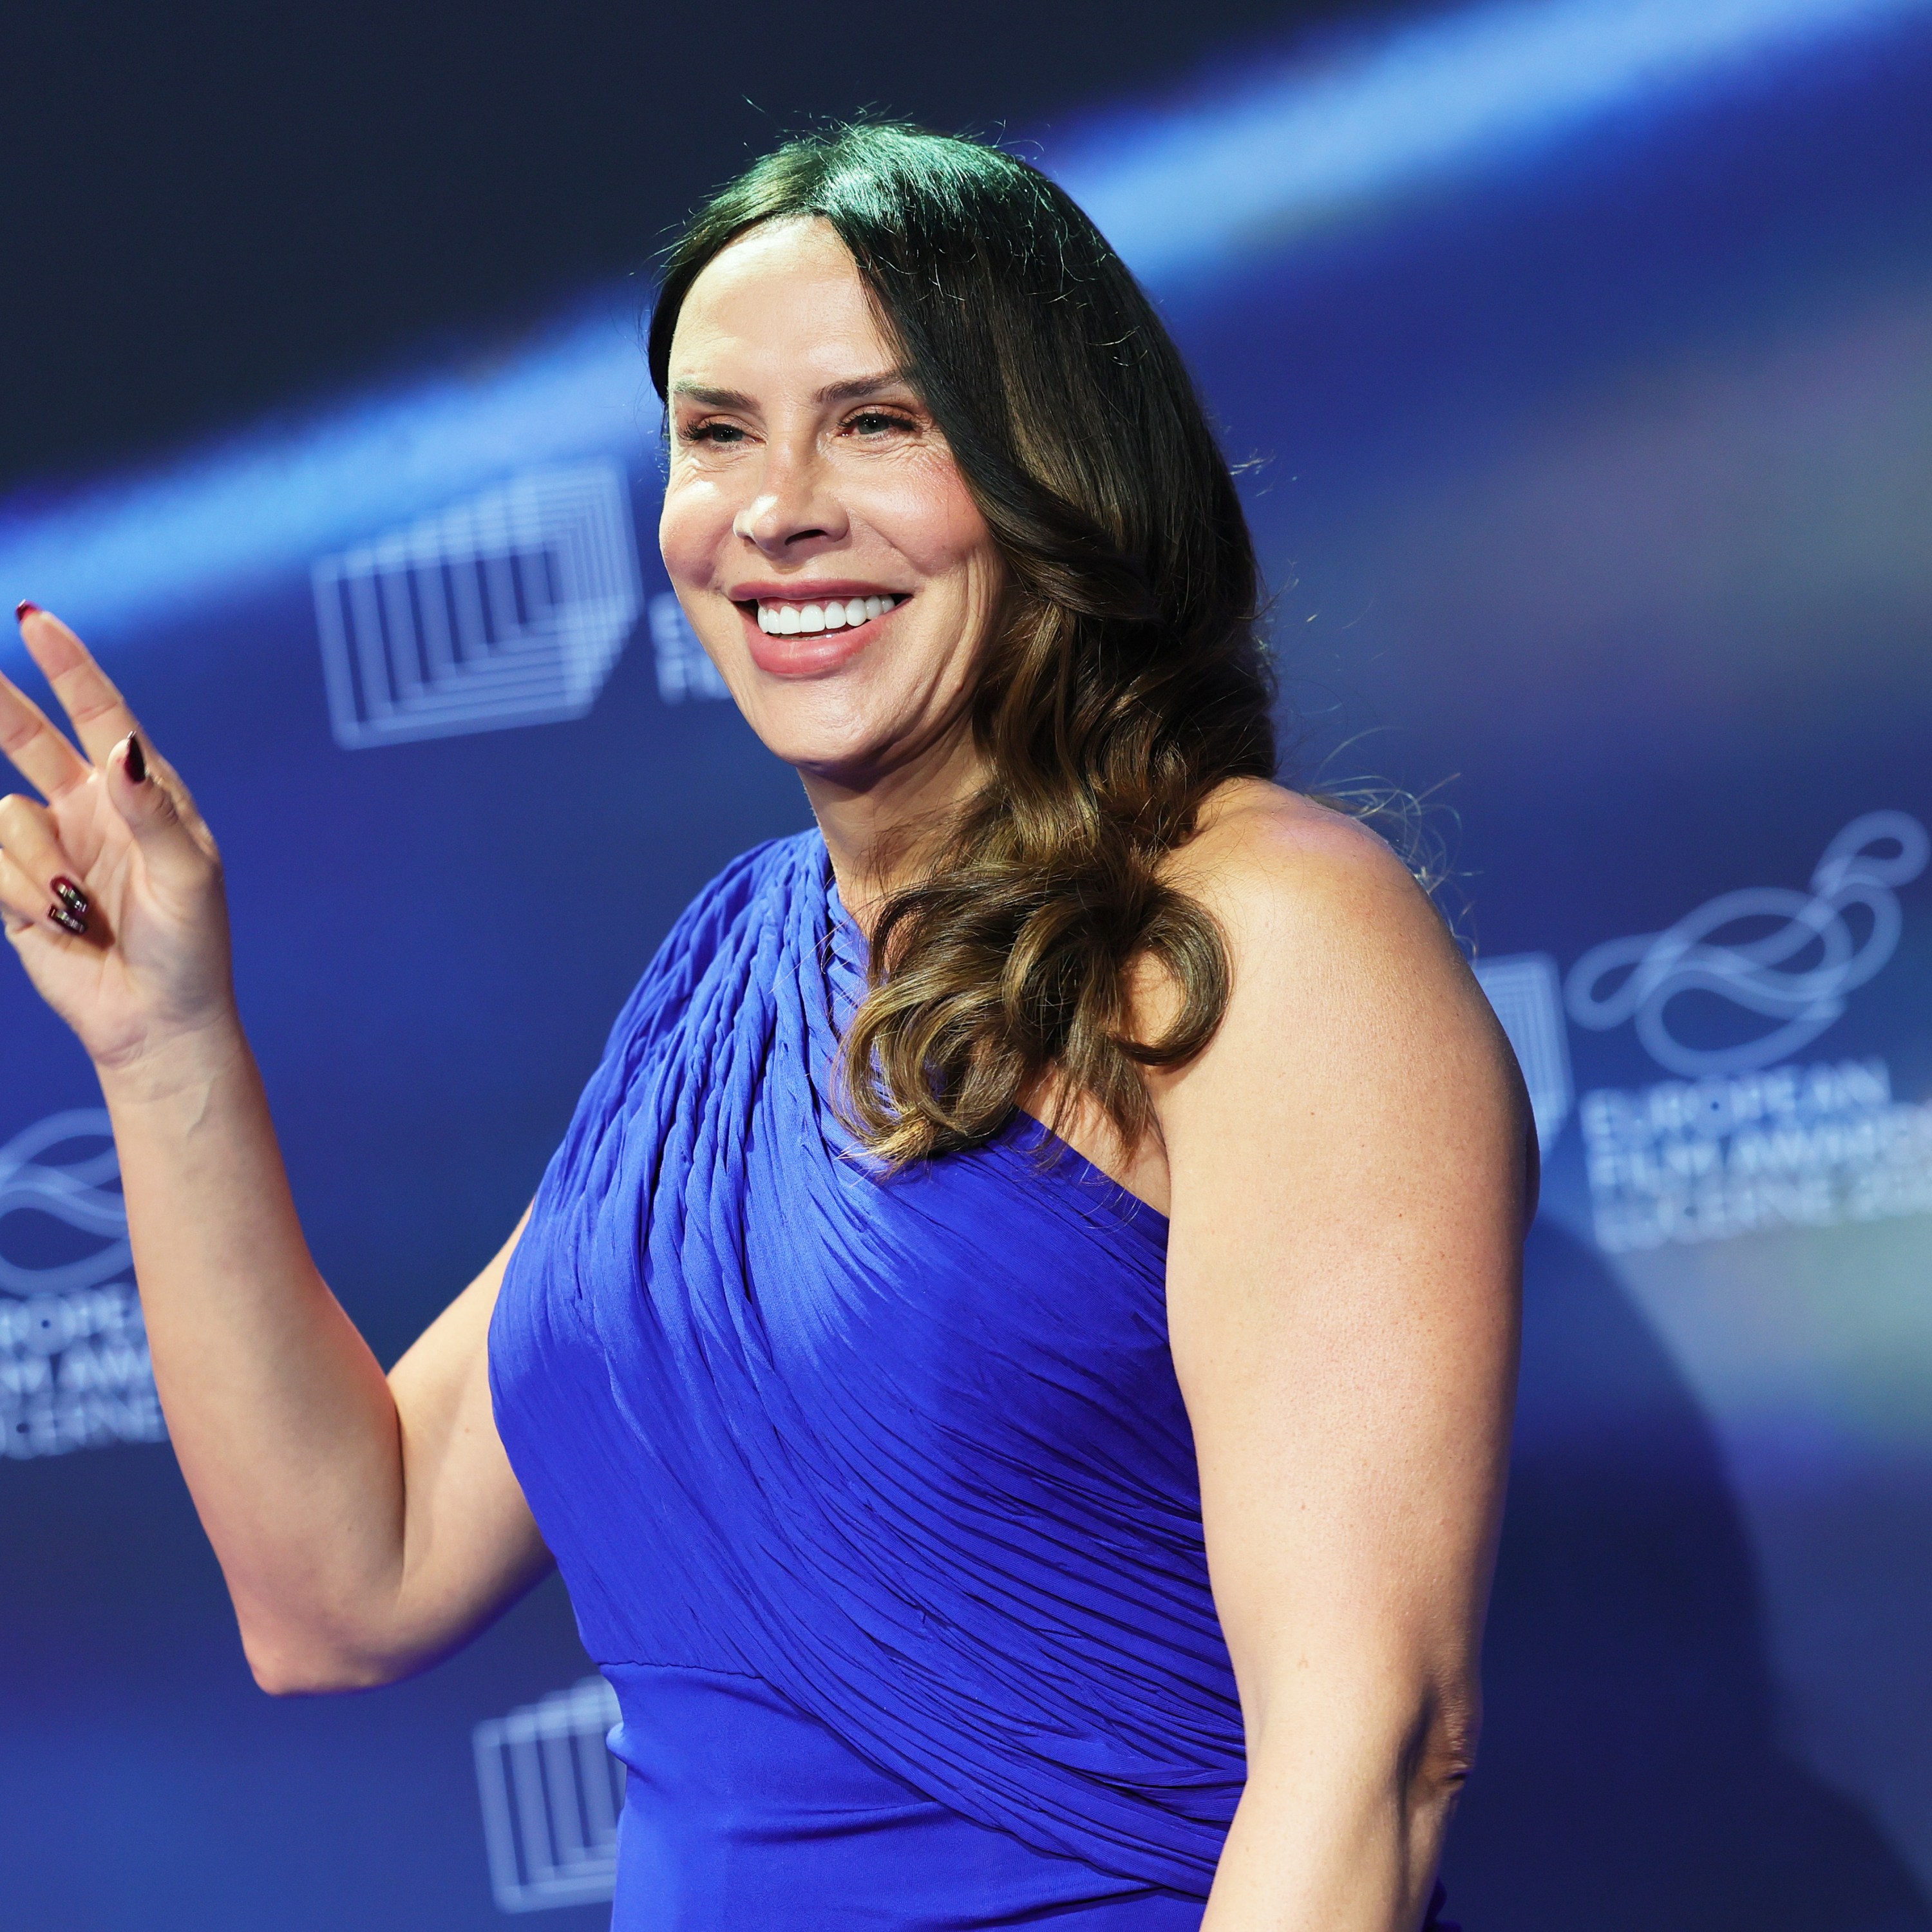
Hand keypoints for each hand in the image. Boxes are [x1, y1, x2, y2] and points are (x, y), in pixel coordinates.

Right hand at [0, 605, 234, 1079]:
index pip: (101, 714)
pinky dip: (22, 891)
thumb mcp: (188, 876)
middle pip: (25, 735)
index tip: (33, 617)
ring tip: (82, 908)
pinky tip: (59, 922)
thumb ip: (154, 813)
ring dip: (39, 864)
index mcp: (145, 794)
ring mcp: (51, 843)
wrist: (155, 1017)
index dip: (67, 665)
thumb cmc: (190, 946)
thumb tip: (123, 749)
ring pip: (6, 814)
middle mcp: (93, 807)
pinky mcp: (16, 884)